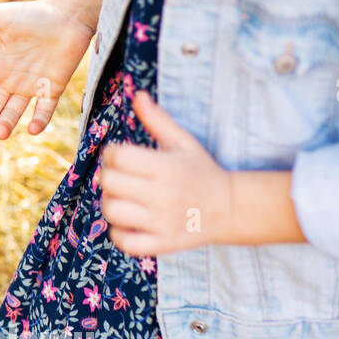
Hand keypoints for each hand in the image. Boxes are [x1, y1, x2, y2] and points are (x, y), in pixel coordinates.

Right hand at [0, 0, 93, 138]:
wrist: (68, 15)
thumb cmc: (33, 14)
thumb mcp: (1, 17)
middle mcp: (9, 78)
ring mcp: (30, 85)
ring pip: (15, 110)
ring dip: (7, 123)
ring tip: (0, 134)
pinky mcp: (52, 88)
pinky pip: (44, 108)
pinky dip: (40, 119)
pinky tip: (33, 130)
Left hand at [100, 93, 233, 255]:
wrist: (229, 208)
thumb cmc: (200, 170)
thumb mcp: (182, 142)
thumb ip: (157, 120)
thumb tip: (137, 95)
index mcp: (166, 167)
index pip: (117, 156)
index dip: (112, 153)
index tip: (121, 156)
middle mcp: (163, 195)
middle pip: (109, 182)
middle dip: (110, 176)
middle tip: (122, 177)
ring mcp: (162, 222)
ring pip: (112, 211)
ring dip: (112, 203)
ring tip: (124, 198)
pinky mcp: (162, 244)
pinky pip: (124, 241)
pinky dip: (120, 233)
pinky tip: (129, 221)